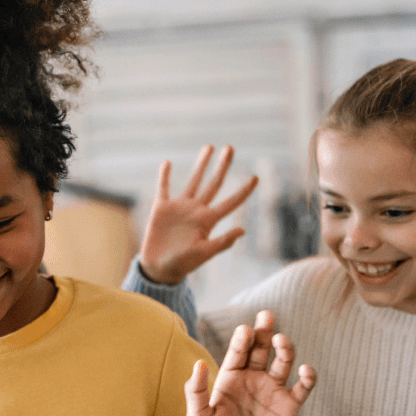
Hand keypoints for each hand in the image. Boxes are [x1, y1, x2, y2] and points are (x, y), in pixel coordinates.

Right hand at [139, 145, 257, 284]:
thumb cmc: (182, 264)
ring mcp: (179, 207)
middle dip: (222, 166)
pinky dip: (164, 176)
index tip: (256, 177)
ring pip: (193, 180)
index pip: (230, 202)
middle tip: (231, 148)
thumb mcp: (203, 254)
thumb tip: (243, 230)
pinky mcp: (162, 208)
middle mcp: (196, 210)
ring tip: (209, 147)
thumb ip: (222, 242)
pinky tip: (167, 163)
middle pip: (213, 184)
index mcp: (208, 220)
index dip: (243, 191)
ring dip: (201, 164)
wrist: (159, 268)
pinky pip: (164, 188)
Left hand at [185, 310, 315, 415]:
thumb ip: (196, 393)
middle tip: (266, 315)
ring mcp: (272, 392)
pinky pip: (302, 387)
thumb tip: (198, 364)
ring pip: (283, 362)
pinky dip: (308, 377)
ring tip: (281, 340)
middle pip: (261, 349)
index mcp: (229, 379)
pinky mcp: (289, 407)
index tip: (244, 330)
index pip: (237, 352)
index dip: (241, 340)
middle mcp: (252, 380)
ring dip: (285, 348)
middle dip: (264, 332)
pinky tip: (305, 370)